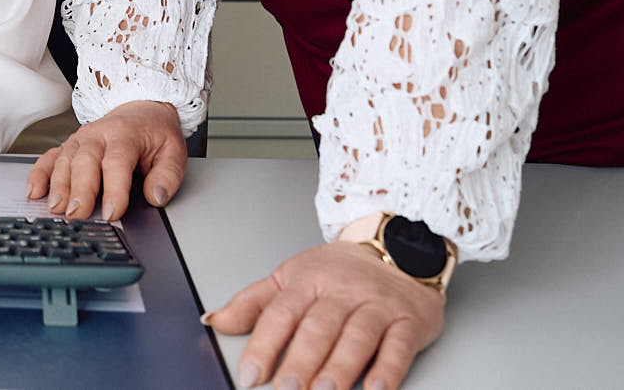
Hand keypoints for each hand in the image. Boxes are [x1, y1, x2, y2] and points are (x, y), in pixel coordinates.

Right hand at [24, 99, 185, 219]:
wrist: (141, 110)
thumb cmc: (155, 133)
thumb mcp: (174, 151)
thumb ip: (167, 176)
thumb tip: (155, 196)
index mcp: (125, 134)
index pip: (117, 162)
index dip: (113, 189)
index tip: (112, 212)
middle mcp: (98, 135)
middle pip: (85, 161)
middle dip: (79, 190)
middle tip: (76, 214)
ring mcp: (80, 139)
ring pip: (65, 160)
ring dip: (58, 185)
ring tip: (55, 207)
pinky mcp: (69, 146)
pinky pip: (49, 157)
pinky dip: (39, 174)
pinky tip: (34, 191)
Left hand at [205, 241, 444, 389]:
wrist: (397, 248)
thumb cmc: (338, 271)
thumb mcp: (290, 278)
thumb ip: (252, 303)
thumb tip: (214, 322)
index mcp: (307, 281)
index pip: (280, 314)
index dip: (263, 346)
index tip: (250, 376)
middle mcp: (341, 292)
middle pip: (318, 328)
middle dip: (301, 361)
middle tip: (287, 389)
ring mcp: (376, 306)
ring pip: (356, 337)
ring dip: (340, 368)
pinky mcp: (409, 321)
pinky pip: (399, 345)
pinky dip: (389, 368)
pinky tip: (376, 388)